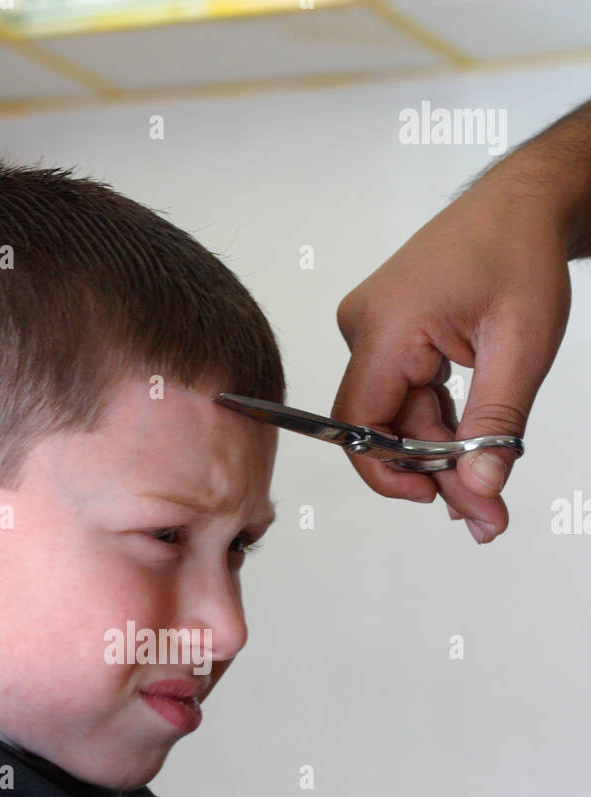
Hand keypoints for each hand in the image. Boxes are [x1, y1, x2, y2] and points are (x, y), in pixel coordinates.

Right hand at [331, 174, 571, 541]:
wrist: (523, 203)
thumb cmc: (521, 254)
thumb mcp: (522, 347)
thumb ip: (496, 424)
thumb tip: (477, 490)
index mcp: (387, 326)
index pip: (360, 425)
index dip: (390, 473)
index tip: (438, 498)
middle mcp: (365, 327)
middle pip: (383, 426)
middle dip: (432, 470)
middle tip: (485, 507)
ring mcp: (373, 330)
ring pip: (396, 415)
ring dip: (439, 450)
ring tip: (486, 480)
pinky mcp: (388, 334)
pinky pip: (404, 395)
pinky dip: (438, 423)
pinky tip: (471, 441)